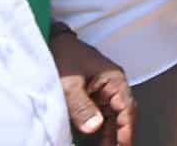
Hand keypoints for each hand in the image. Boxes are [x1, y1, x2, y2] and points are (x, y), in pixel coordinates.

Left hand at [49, 29, 135, 145]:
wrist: (49, 41)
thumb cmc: (61, 58)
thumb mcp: (68, 84)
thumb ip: (81, 106)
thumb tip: (94, 127)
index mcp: (114, 80)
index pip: (126, 109)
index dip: (126, 130)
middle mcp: (112, 85)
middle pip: (122, 115)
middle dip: (120, 136)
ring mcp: (103, 89)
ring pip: (112, 116)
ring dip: (110, 134)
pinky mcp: (92, 93)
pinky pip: (101, 114)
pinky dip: (100, 129)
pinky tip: (96, 140)